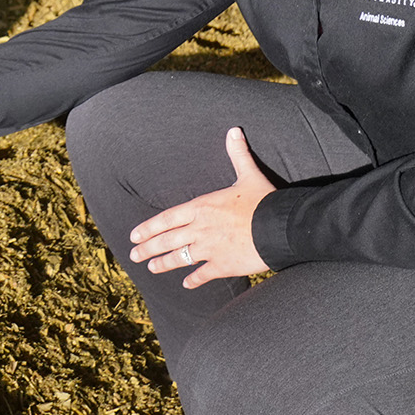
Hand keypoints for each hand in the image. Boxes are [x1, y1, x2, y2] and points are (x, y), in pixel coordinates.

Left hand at [127, 128, 274, 288]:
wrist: (281, 227)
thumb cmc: (264, 200)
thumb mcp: (248, 175)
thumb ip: (237, 154)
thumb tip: (234, 130)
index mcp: (201, 207)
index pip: (166, 218)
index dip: (149, 228)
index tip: (134, 235)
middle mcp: (200, 229)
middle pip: (167, 240)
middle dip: (148, 248)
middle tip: (133, 255)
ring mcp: (209, 249)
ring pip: (180, 258)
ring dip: (164, 264)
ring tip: (152, 268)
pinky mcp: (223, 265)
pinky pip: (203, 274)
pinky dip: (194, 280)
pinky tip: (187, 284)